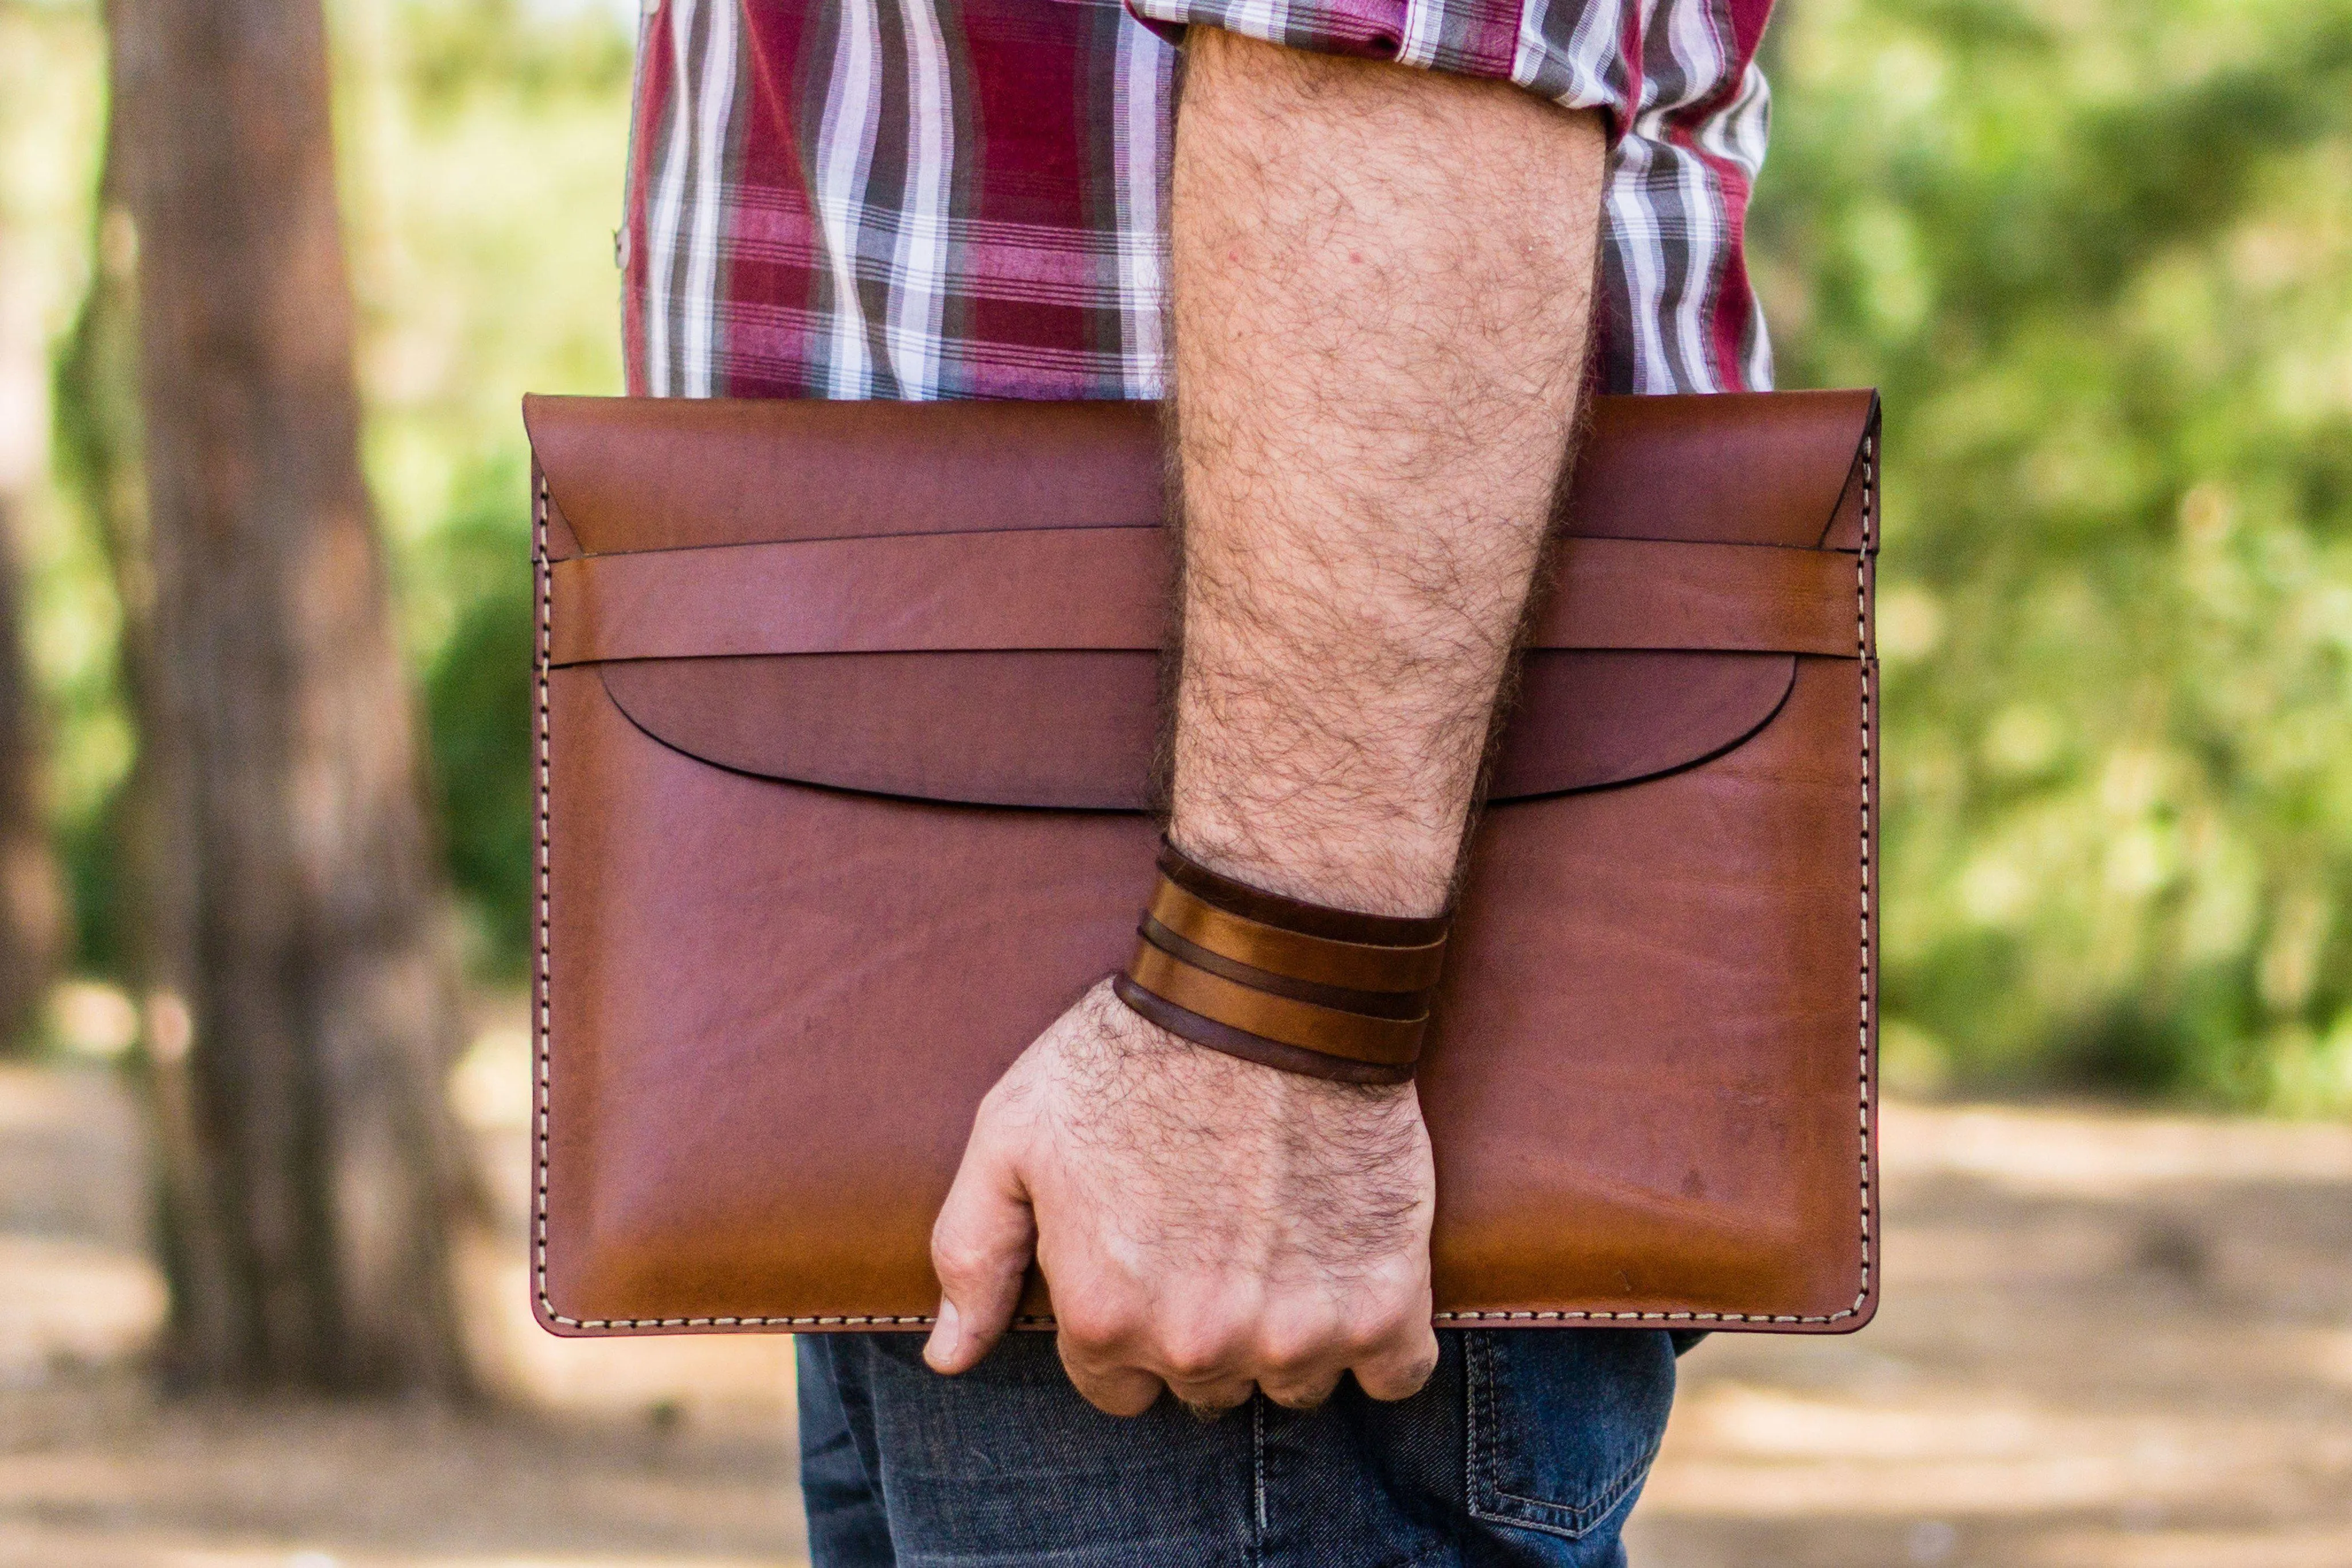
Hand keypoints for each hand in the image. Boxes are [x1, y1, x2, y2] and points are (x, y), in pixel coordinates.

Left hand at [923, 978, 1439, 1414]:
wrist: (1269, 992)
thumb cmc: (1130, 1054)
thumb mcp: (1011, 1137)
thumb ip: (973, 1255)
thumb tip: (950, 1358)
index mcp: (1106, 1318)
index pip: (1115, 1386)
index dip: (1131, 1321)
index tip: (1154, 1257)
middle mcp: (1200, 1346)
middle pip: (1205, 1388)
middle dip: (1206, 1329)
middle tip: (1221, 1236)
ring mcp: (1300, 1333)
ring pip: (1295, 1385)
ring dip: (1291, 1334)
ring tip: (1286, 1240)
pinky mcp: (1386, 1305)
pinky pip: (1395, 1375)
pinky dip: (1381, 1337)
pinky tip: (1356, 1270)